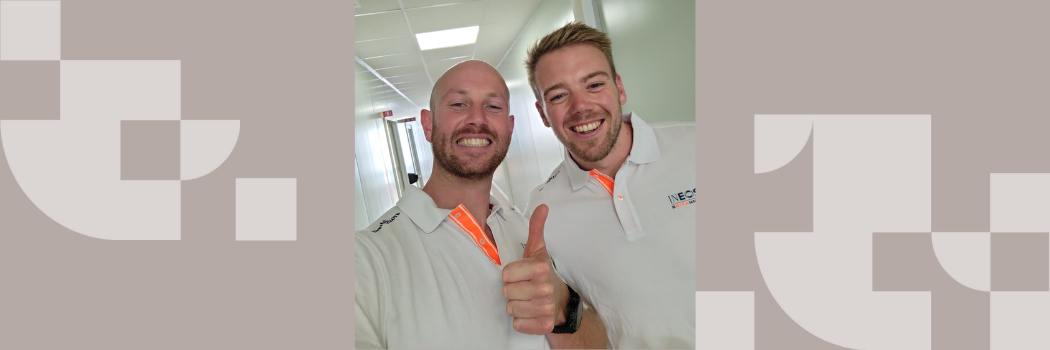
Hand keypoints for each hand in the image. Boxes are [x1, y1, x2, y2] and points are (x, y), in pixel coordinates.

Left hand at [502, 204, 568, 333]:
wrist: (561, 301)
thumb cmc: (543, 275)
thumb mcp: (538, 250)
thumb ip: (536, 228)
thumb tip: (542, 207)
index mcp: (541, 268)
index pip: (505, 274)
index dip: (511, 274)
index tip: (521, 274)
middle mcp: (545, 288)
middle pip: (507, 292)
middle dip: (513, 290)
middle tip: (525, 287)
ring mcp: (545, 308)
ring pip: (511, 309)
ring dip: (516, 305)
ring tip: (527, 299)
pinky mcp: (543, 325)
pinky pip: (518, 324)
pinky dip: (521, 321)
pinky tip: (530, 313)